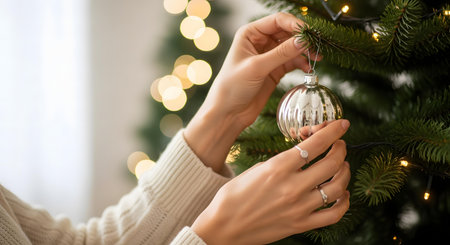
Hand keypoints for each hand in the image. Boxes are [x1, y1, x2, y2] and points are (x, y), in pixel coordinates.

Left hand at [185, 13, 318, 171]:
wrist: (228, 113)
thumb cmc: (232, 87)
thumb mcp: (257, 67)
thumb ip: (281, 53)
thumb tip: (303, 41)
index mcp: (249, 34)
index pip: (277, 21)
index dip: (295, 25)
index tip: (309, 34)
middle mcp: (260, 41)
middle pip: (287, 32)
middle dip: (302, 39)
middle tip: (316, 46)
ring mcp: (268, 56)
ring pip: (292, 47)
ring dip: (305, 51)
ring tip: (316, 58)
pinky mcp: (275, 70)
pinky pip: (293, 61)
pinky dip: (302, 63)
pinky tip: (308, 69)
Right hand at [192, 120, 350, 244]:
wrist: (223, 227)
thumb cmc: (233, 196)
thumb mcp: (255, 170)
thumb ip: (281, 162)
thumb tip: (301, 157)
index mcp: (278, 167)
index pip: (316, 144)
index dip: (333, 131)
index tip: (342, 124)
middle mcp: (292, 186)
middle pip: (331, 163)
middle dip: (341, 148)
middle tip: (340, 145)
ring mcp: (299, 208)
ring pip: (338, 187)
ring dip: (345, 173)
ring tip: (342, 167)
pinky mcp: (301, 225)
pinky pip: (333, 215)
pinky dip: (344, 203)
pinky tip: (342, 194)